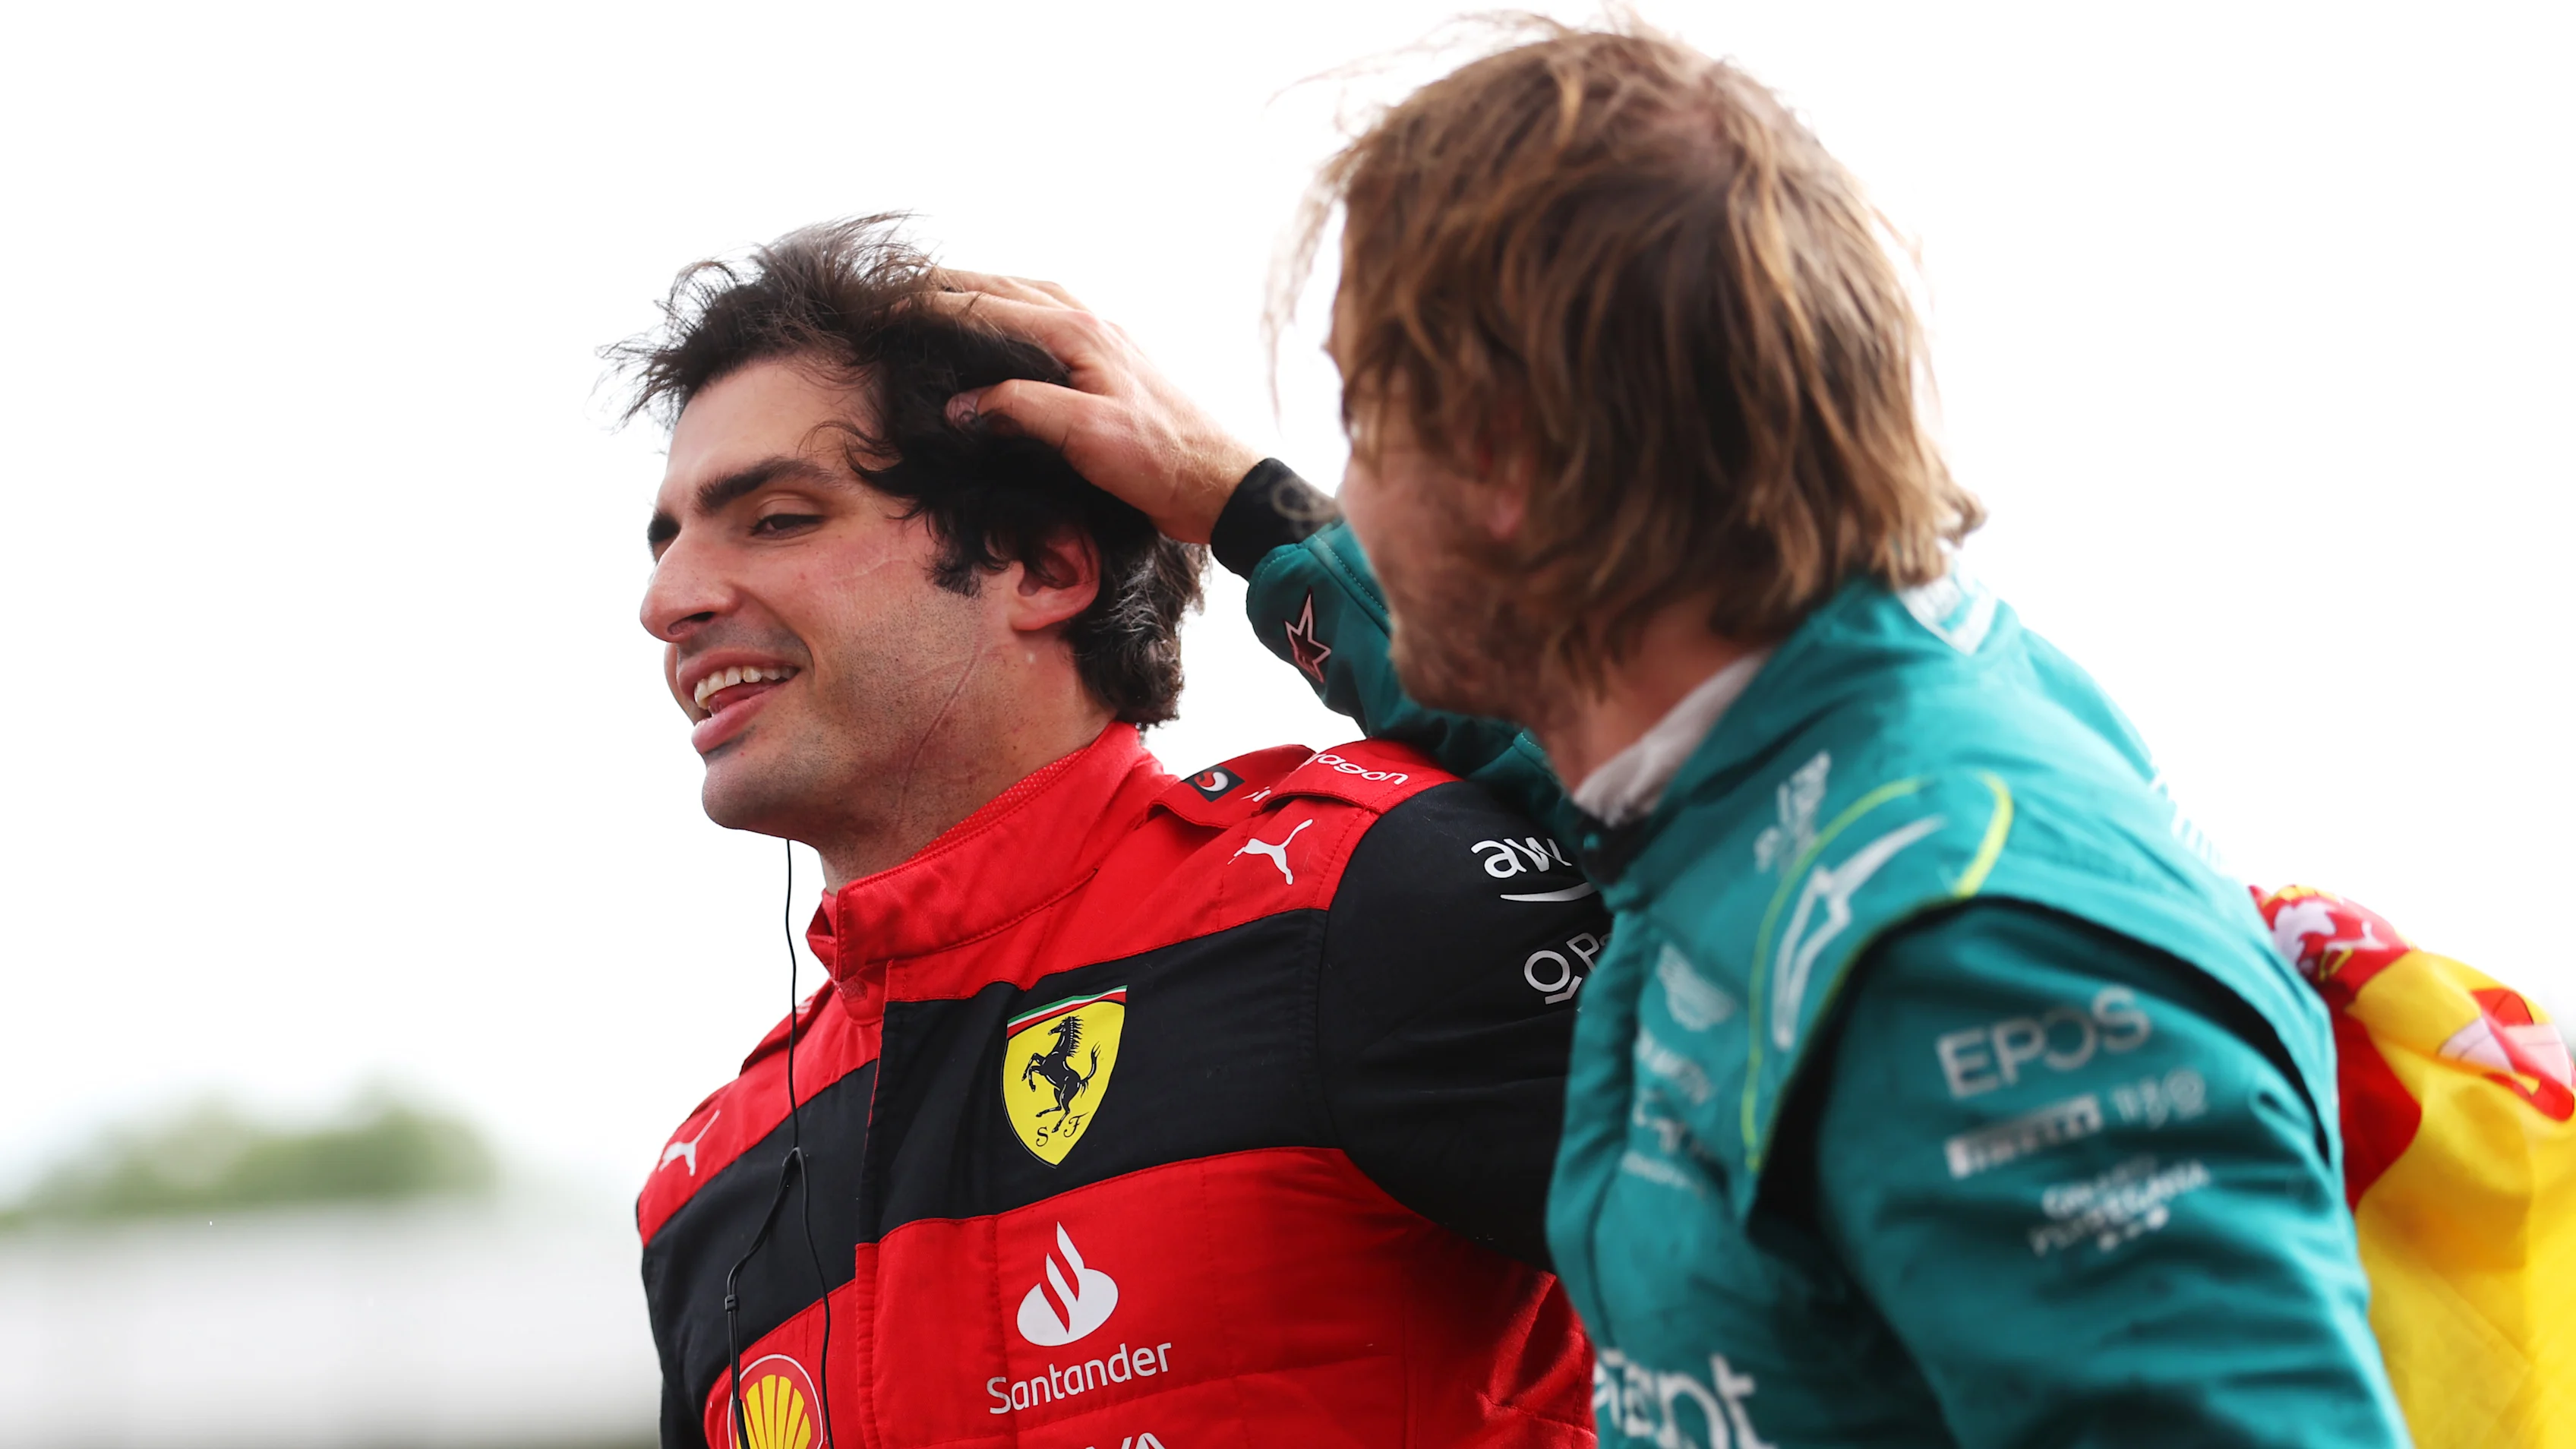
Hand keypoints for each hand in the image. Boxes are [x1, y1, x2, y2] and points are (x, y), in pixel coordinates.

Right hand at [923, 271, 1262, 543]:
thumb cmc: (1159, 458)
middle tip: (905, 290)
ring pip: (1033, 297)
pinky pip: (1054, 319)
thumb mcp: (1086, 434)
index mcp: (1079, 333)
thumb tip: (962, 404)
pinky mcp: (1113, 364)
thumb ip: (1022, 408)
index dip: (936, 306)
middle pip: (1009, 288)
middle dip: (954, 286)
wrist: (1218, 483)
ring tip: (947, 296)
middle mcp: (1091, 324)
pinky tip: (1010, 328)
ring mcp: (1105, 340)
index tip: (892, 308)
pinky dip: (1020, 313)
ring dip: (988, 291)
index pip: (990, 306)